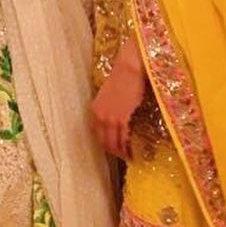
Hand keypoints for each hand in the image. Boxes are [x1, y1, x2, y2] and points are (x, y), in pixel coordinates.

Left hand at [90, 39, 145, 159]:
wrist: (128, 70)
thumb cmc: (121, 80)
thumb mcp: (109, 98)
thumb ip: (109, 110)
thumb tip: (116, 122)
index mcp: (94, 110)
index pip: (96, 134)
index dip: (105, 144)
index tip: (113, 149)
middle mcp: (99, 116)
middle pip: (103, 141)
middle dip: (113, 151)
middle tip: (123, 156)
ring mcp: (109, 118)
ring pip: (113, 142)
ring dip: (121, 152)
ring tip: (128, 156)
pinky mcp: (121, 118)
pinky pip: (123, 138)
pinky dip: (127, 147)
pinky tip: (132, 151)